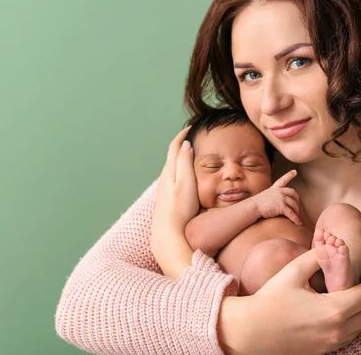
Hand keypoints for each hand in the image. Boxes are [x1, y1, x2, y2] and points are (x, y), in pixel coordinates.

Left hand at [150, 126, 198, 277]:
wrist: (169, 235)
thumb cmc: (179, 210)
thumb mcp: (185, 183)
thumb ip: (185, 163)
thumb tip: (186, 144)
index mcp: (169, 171)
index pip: (175, 146)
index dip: (183, 135)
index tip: (192, 127)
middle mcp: (165, 178)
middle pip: (173, 155)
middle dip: (183, 144)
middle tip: (195, 137)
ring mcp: (165, 189)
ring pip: (174, 167)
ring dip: (182, 157)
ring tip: (194, 153)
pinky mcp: (168, 199)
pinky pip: (175, 177)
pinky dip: (182, 170)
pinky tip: (188, 176)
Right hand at [218, 249, 360, 354]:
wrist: (251, 331)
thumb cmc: (270, 300)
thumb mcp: (293, 272)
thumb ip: (316, 256)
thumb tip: (331, 245)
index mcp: (334, 309)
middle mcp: (339, 330)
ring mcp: (333, 343)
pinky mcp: (326, 349)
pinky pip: (353, 334)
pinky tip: (356, 309)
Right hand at [250, 169, 301, 224]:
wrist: (253, 207)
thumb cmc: (256, 204)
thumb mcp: (264, 196)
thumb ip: (271, 196)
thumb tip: (275, 202)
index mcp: (274, 189)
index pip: (283, 180)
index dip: (289, 175)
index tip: (295, 171)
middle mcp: (279, 192)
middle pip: (293, 193)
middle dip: (297, 200)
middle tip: (297, 208)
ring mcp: (281, 198)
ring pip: (294, 204)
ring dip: (296, 211)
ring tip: (297, 217)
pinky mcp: (281, 206)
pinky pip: (291, 213)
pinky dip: (296, 219)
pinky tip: (298, 223)